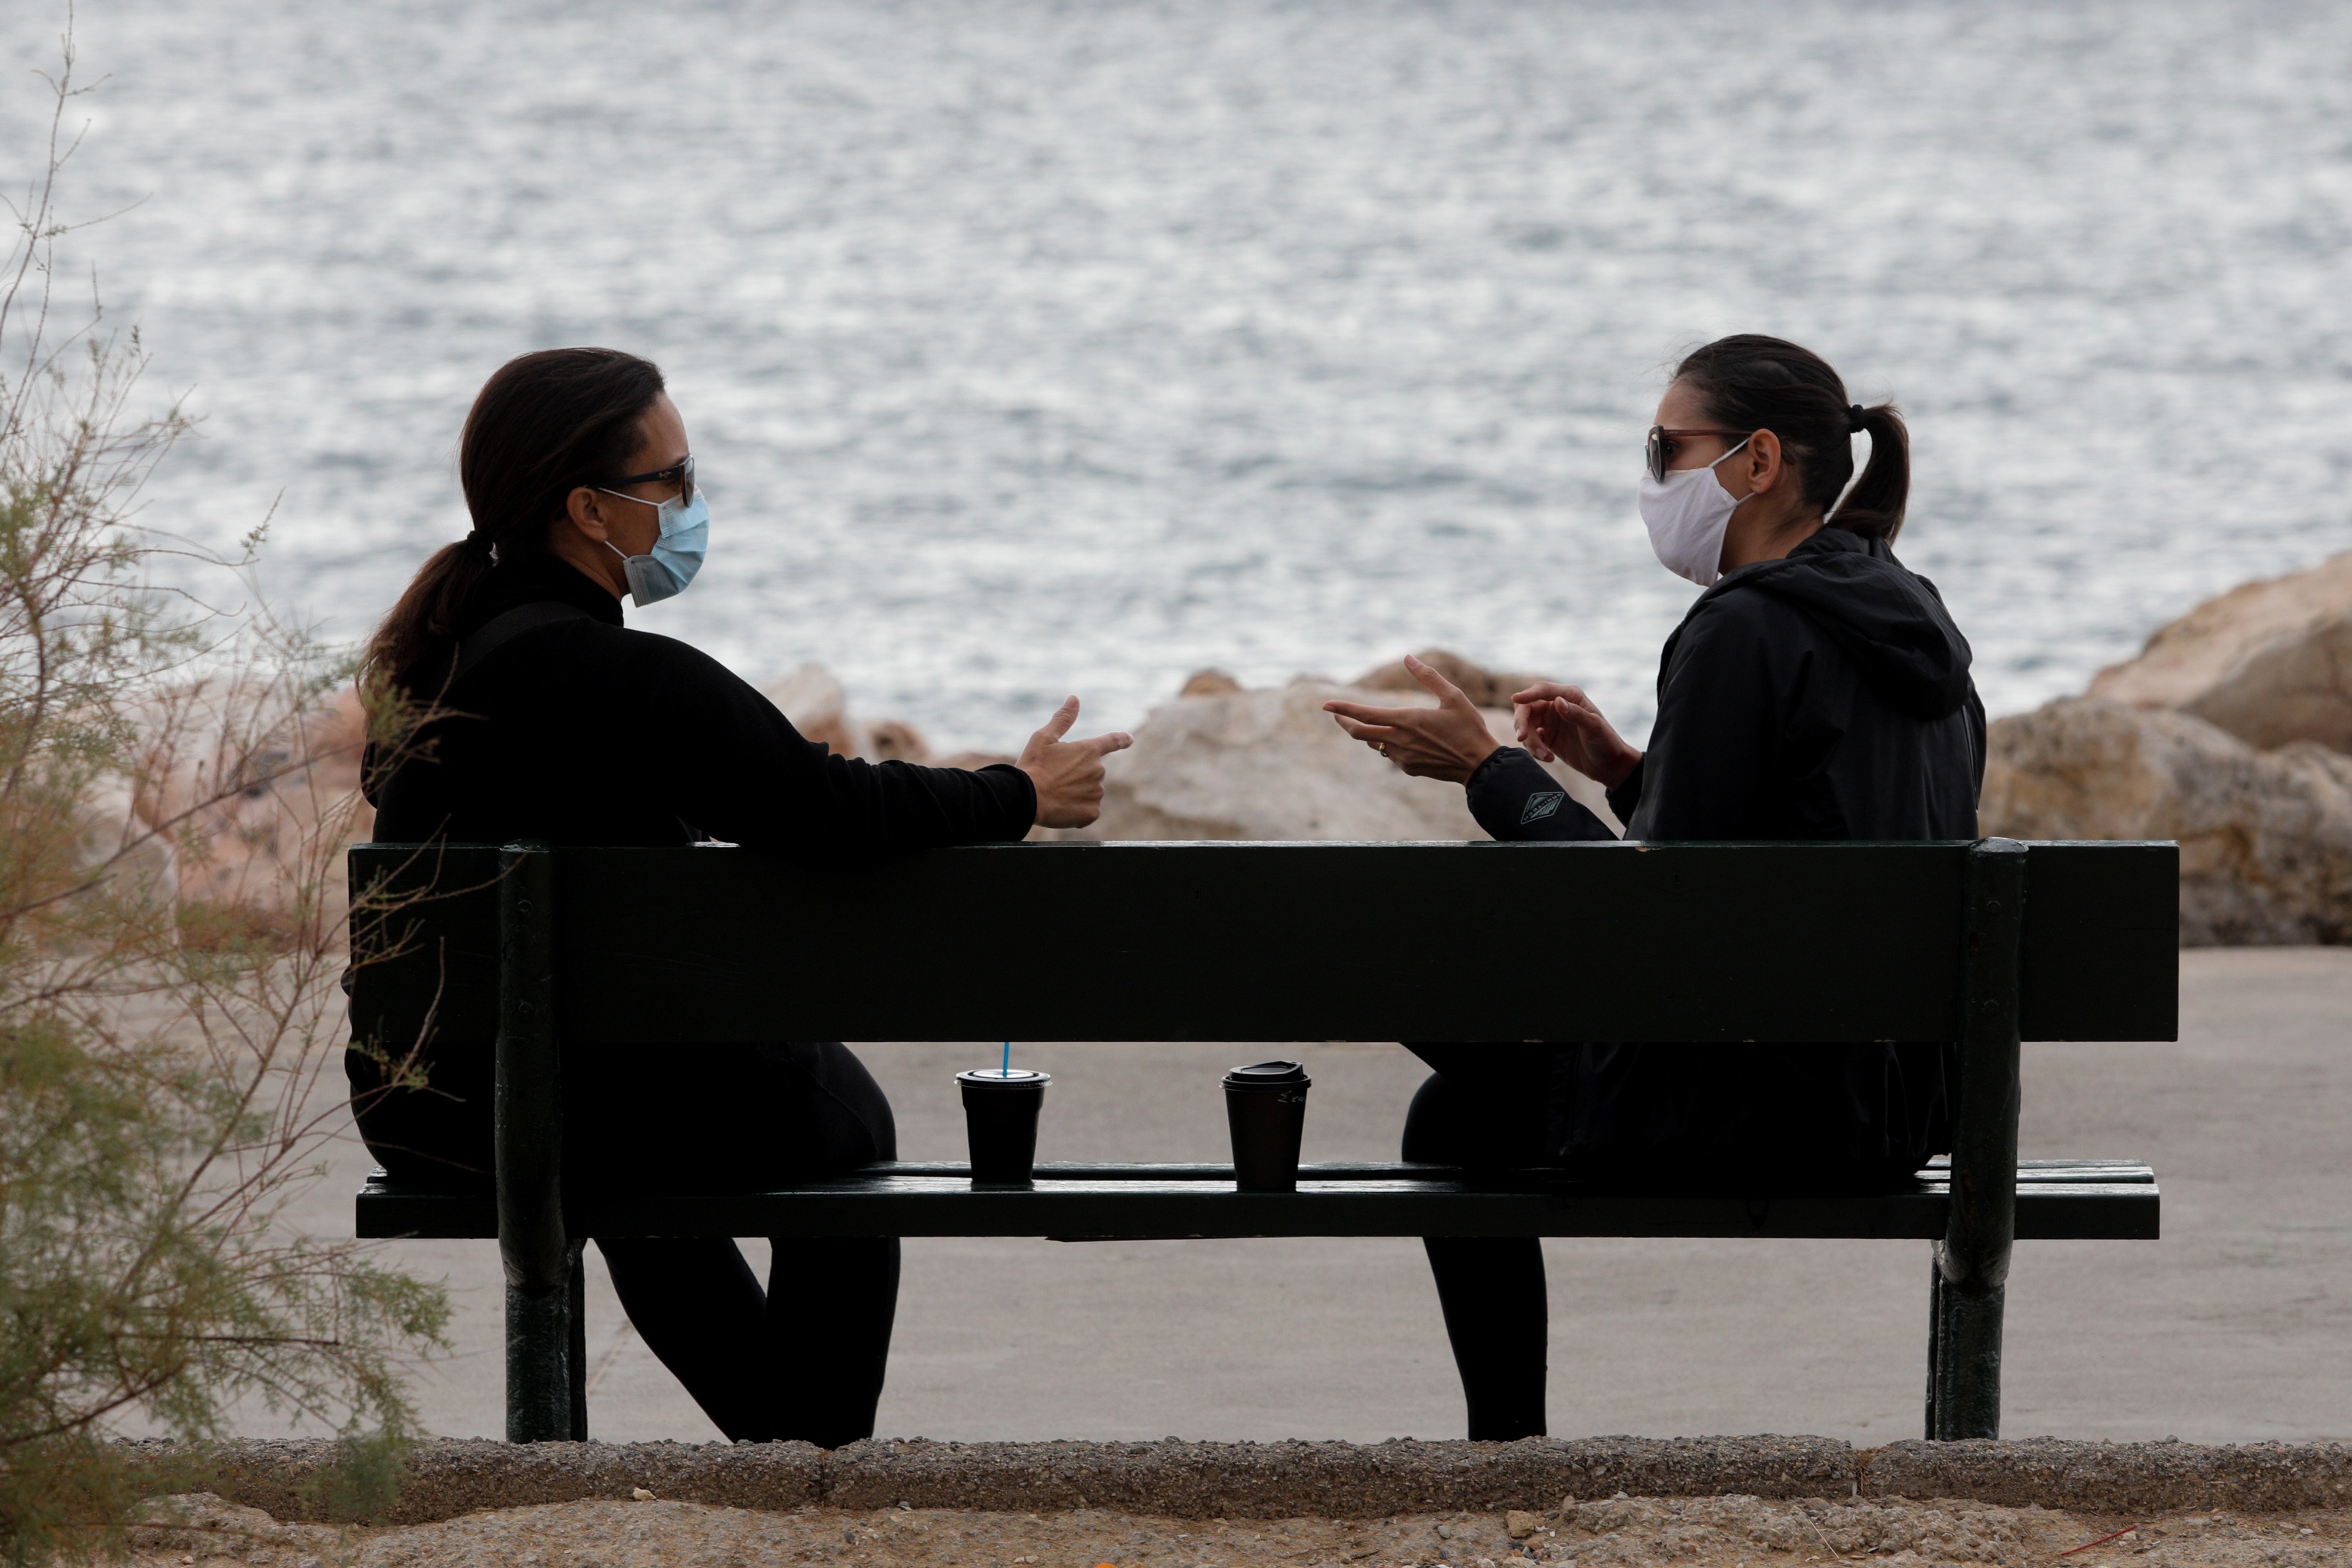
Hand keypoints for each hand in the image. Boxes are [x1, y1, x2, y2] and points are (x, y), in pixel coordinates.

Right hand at [1017, 696, 1132, 827]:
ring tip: (1056, 793)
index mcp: (1089, 750)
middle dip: (1079, 774)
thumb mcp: (1044, 738)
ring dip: (1077, 792)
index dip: (1121, 739)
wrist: (1026, 798)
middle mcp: (1098, 770)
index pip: (1112, 741)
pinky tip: (1061, 808)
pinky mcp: (1092, 812)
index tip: (1129, 739)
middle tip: (1056, 778)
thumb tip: (1074, 699)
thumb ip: (1063, 719)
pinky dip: (1077, 809)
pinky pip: (1088, 810)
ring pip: (1090, 791)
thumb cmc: (1034, 766)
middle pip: (1093, 771)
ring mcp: (1096, 792)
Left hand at [1322, 653, 1501, 784]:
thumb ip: (1428, 677)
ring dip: (1367, 732)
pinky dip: (1386, 743)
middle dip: (1344, 721)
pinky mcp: (1409, 767)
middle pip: (1359, 733)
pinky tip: (1398, 737)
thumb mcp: (1453, 696)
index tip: (1326, 704)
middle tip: (1336, 712)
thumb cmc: (1468, 727)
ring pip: (1374, 744)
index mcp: (1406, 720)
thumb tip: (1408, 658)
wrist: (1478, 765)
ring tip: (1367, 721)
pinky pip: (1389, 754)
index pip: (1365, 714)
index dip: (1343, 708)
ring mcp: (1402, 757)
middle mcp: (1399, 740)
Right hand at [1509, 682, 1640, 788]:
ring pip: (1527, 725)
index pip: (1543, 690)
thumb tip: (1557, 702)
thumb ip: (1576, 714)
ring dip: (1530, 741)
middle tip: (1522, 737)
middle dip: (1522, 722)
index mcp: (1570, 696)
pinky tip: (1548, 758)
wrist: (1609, 766)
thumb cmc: (1607, 743)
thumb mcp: (1594, 727)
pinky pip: (1531, 740)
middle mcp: (1557, 705)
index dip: (1528, 694)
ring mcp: (1550, 721)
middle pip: (1528, 707)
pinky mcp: (1547, 737)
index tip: (1516, 699)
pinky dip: (1534, 749)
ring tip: (1545, 756)